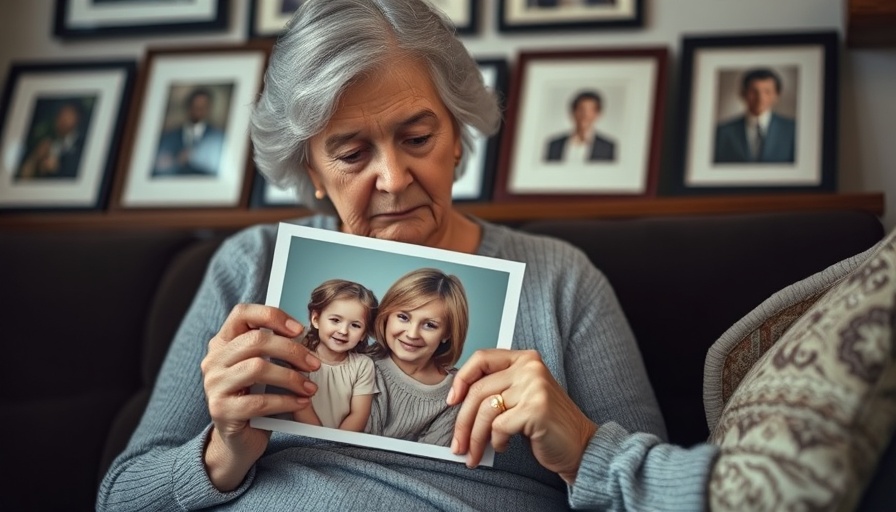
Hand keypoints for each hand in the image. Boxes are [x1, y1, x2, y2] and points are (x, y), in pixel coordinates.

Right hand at [200, 303, 319, 489]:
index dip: (272, 315)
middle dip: (291, 350)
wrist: (238, 440)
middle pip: (255, 340)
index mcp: (222, 343)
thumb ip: (271, 349)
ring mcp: (214, 385)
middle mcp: (213, 360)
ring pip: (257, 368)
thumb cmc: (255, 397)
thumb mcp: (262, 369)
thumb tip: (301, 334)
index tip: (299, 330)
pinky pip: (259, 401)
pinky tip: (301, 402)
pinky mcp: (221, 411)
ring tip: (310, 387)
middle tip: (314, 364)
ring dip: (291, 377)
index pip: (242, 313)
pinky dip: (286, 401)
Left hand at [447, 349, 597, 484]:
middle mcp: (530, 367)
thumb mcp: (521, 397)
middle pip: (479, 389)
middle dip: (463, 421)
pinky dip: (496, 441)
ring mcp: (534, 386)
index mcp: (525, 359)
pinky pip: (499, 426)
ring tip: (475, 454)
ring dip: (475, 438)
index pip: (482, 358)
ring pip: (486, 410)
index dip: (461, 379)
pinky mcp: (536, 408)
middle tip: (458, 444)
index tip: (452, 401)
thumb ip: (497, 389)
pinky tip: (504, 446)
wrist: (580, 446)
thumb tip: (457, 402)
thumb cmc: (546, 424)